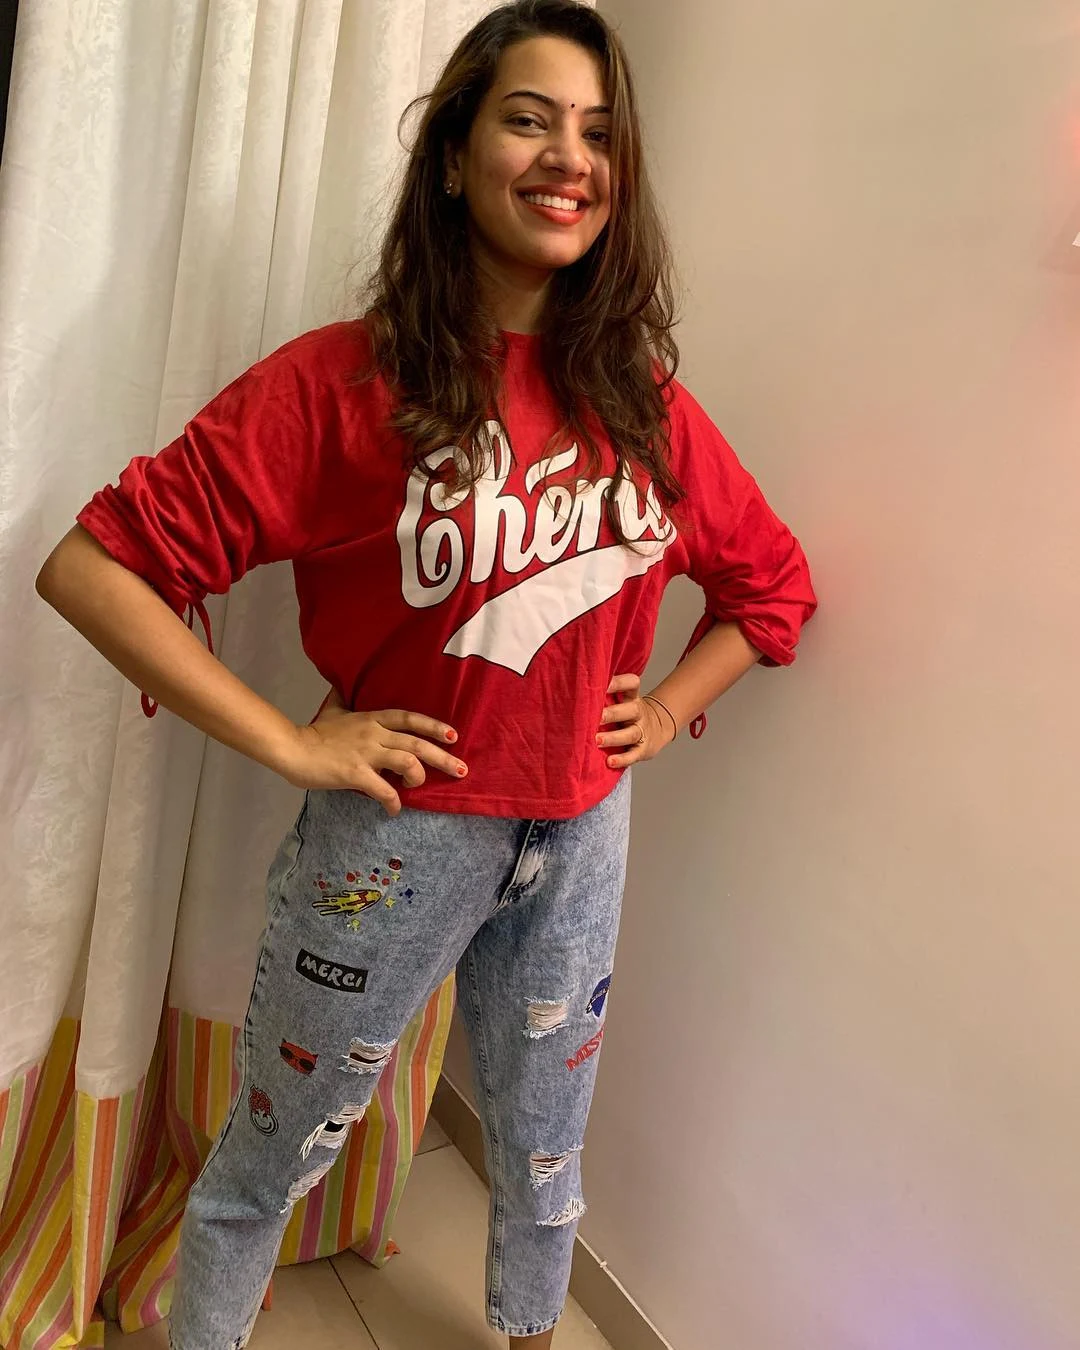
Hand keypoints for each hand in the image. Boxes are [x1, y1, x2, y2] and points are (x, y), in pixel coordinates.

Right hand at [282, 687, 467, 815]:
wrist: (292, 748)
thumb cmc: (314, 732)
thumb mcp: (332, 709)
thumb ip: (342, 698)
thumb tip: (341, 683)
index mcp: (372, 719)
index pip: (410, 719)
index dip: (434, 726)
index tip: (454, 735)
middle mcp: (374, 733)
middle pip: (417, 742)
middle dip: (443, 757)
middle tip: (462, 770)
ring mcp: (366, 753)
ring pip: (407, 761)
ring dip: (419, 777)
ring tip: (418, 786)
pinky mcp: (355, 773)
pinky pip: (383, 789)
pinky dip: (393, 801)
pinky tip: (394, 809)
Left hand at [596, 674, 675, 768]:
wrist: (657, 729)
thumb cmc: (627, 714)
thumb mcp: (623, 700)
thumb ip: (605, 696)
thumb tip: (573, 692)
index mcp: (632, 697)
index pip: (631, 684)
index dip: (619, 682)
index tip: (601, 684)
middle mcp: (638, 712)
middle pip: (630, 710)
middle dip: (612, 714)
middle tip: (595, 718)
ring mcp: (642, 731)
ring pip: (630, 734)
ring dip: (613, 738)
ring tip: (597, 741)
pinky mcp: (643, 749)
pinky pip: (633, 755)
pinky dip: (622, 759)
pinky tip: (610, 762)